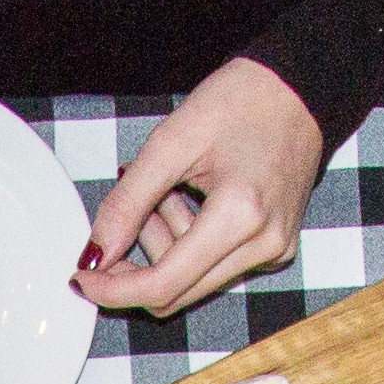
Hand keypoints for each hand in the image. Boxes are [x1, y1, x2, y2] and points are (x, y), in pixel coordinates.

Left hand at [73, 57, 327, 317]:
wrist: (300, 89)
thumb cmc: (242, 101)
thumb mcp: (171, 142)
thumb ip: (127, 203)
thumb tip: (96, 254)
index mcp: (241, 217)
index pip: (164, 285)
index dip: (114, 289)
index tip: (83, 275)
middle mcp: (264, 246)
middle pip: (176, 294)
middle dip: (137, 265)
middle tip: (126, 214)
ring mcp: (274, 251)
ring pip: (192, 283)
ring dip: (163, 246)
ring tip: (164, 191)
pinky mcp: (274, 249)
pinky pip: (214, 267)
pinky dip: (186, 242)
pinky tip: (187, 199)